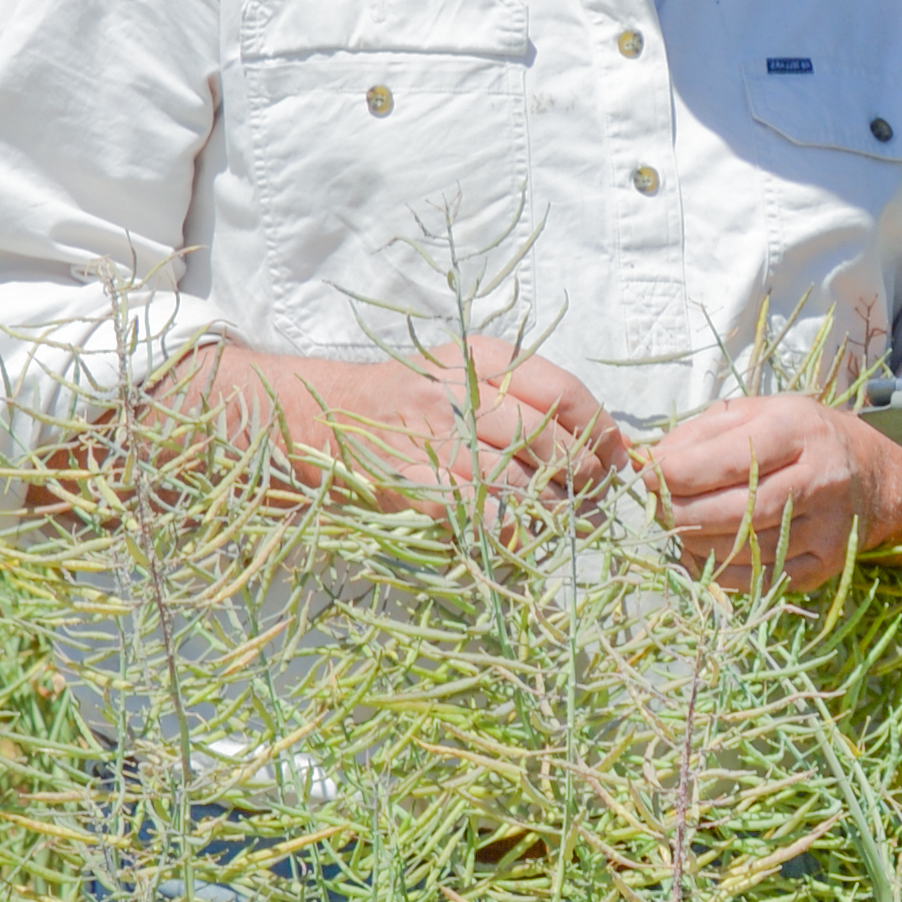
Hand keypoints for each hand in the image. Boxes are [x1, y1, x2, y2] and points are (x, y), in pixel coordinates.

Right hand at [98, 334, 627, 511]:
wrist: (286, 417)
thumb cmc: (382, 409)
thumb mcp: (449, 380)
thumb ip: (512, 403)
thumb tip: (592, 449)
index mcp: (477, 356)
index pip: (563, 390)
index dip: (601, 431)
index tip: (616, 461)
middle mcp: (456, 388)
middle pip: (550, 440)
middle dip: (579, 480)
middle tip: (589, 506)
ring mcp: (425, 434)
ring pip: (517, 482)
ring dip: (546, 515)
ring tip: (553, 530)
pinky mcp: (400, 479)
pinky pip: (473, 517)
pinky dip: (501, 538)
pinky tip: (506, 545)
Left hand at [646, 393, 901, 596]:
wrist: (878, 480)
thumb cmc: (806, 439)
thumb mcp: (761, 414)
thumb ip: (702, 433)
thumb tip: (649, 462)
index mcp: (801, 430)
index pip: (731, 458)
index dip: (679, 473)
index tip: (646, 475)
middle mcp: (820, 479)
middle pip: (735, 509)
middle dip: (679, 512)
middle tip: (655, 507)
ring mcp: (826, 529)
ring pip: (743, 548)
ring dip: (693, 542)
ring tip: (676, 527)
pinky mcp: (823, 567)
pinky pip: (757, 578)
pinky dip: (718, 571)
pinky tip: (702, 553)